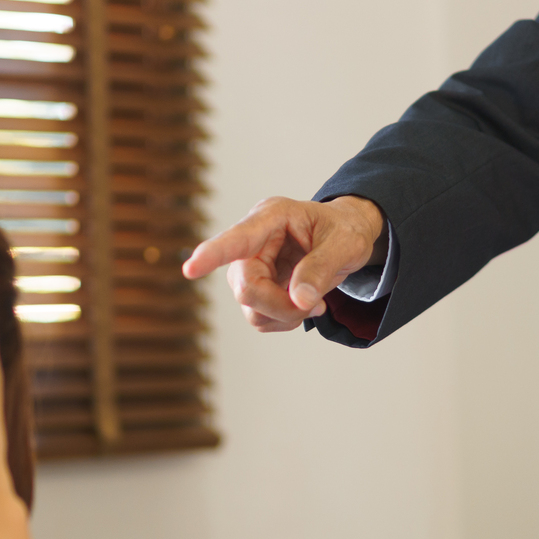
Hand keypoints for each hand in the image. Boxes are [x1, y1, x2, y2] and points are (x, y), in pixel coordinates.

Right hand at [182, 195, 385, 331]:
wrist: (347, 237)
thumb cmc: (345, 230)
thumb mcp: (345, 244)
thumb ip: (321, 268)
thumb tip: (299, 300)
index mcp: (271, 218)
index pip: (237, 238)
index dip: (212, 254)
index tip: (191, 269)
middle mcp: (253, 242)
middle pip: (247, 287)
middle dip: (280, 305)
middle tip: (315, 306)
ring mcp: (250, 266)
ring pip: (251, 308)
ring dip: (284, 315)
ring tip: (314, 303)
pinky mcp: (256, 288)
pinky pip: (259, 318)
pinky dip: (284, 321)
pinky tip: (303, 305)